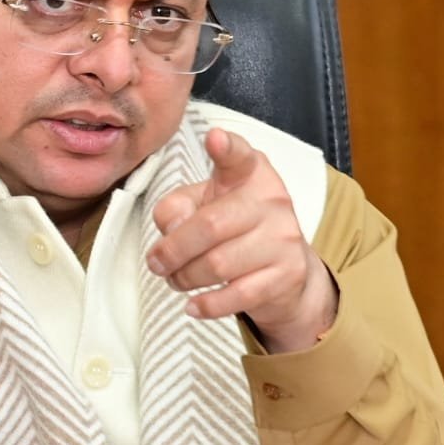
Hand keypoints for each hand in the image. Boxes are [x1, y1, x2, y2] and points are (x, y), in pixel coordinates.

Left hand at [148, 128, 336, 352]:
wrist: (286, 270)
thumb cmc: (236, 228)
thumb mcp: (205, 204)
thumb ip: (178, 206)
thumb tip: (171, 229)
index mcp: (250, 173)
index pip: (240, 156)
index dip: (227, 148)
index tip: (214, 138)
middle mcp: (272, 200)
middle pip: (210, 226)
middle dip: (173, 250)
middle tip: (157, 262)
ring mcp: (283, 238)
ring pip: (218, 264)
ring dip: (185, 277)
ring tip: (176, 280)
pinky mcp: (286, 275)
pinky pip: (237, 295)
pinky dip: (208, 305)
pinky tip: (193, 306)